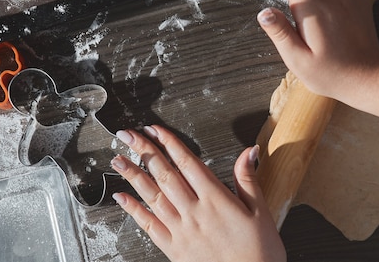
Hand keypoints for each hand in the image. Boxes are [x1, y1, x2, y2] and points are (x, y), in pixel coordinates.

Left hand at [111, 126, 285, 261]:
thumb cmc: (259, 252)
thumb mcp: (261, 212)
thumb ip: (248, 179)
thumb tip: (248, 152)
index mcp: (216, 199)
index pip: (187, 162)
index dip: (169, 142)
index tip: (155, 129)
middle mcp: (194, 212)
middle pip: (164, 174)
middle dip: (144, 151)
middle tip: (128, 135)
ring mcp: (181, 230)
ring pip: (152, 196)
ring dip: (133, 176)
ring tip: (118, 160)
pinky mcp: (174, 248)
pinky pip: (149, 226)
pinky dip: (134, 210)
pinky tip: (121, 198)